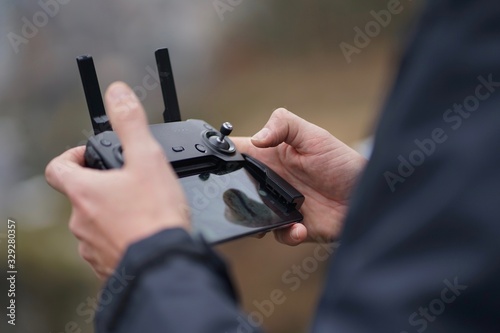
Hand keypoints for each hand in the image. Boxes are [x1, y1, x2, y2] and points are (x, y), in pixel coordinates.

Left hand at [45, 82, 189, 278]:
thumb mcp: (147, 159)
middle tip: (131, 183)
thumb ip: (130, 123)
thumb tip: (117, 92)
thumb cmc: (155, 215)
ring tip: (141, 209)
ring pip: (94, 222)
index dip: (72, 157)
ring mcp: (90, 246)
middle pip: (81, 195)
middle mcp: (80, 221)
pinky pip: (107, 245)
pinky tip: (142, 234)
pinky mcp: (105, 265)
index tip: (92, 157)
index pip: (58, 168)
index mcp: (84, 192)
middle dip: (103, 186)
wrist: (163, 264)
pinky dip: (120, 237)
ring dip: (111, 212)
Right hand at [232, 108, 365, 245]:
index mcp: (270, 156)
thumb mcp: (314, 135)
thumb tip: (256, 139)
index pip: (237, 154)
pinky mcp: (293, 225)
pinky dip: (287, 233)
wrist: (367, 193)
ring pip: (252, 215)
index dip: (222, 158)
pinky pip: (279, 233)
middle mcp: (270, 182)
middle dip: (232, 195)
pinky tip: (299, 226)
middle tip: (237, 198)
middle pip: (237, 189)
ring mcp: (280, 205)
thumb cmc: (341, 161)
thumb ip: (284, 125)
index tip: (216, 165)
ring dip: (255, 219)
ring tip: (269, 218)